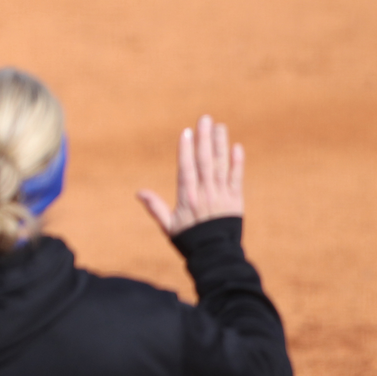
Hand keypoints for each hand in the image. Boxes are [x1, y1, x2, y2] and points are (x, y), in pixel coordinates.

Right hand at [137, 115, 243, 236]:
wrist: (215, 256)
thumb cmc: (189, 241)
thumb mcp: (168, 226)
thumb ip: (155, 207)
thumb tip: (138, 192)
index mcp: (187, 198)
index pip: (186, 169)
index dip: (186, 150)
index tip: (186, 132)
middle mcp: (205, 194)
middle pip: (205, 161)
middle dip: (204, 139)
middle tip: (205, 119)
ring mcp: (222, 196)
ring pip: (221, 165)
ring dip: (220, 144)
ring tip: (220, 126)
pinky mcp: (236, 201)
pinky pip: (237, 178)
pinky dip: (238, 163)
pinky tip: (236, 147)